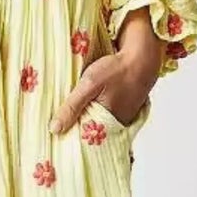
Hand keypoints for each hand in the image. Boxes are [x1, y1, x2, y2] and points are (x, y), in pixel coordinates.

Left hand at [49, 10, 162, 134]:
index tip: (56, 132)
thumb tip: (54, 129)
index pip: (84, 139)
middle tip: (61, 122)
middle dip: (77, 127)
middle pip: (91, 132)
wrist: (142, 57)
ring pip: (99, 122)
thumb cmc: (118, 69)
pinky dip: (98, 109)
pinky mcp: (125, 109)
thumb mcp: (89, 84)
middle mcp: (117, 125)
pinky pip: (107, 114)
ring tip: (73, 110)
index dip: (69, 135)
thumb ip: (72, 106)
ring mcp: (122, 117)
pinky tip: (91, 101)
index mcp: (108, 124)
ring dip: (87, 116)